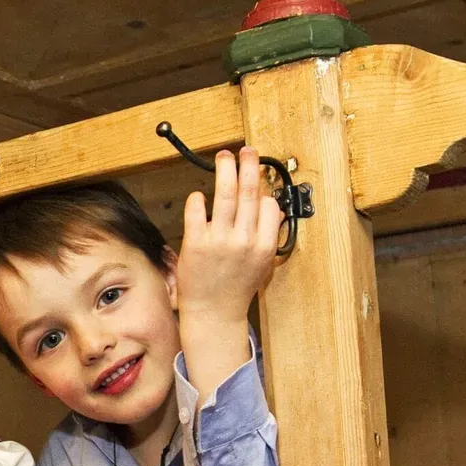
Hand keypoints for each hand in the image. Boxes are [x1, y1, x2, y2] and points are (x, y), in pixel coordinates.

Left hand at [175, 147, 283, 327]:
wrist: (213, 313)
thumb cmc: (236, 289)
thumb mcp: (262, 264)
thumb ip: (267, 236)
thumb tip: (269, 206)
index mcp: (264, 245)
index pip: (269, 205)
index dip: (263, 192)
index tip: (259, 181)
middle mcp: (244, 240)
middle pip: (249, 191)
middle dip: (249, 165)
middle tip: (247, 151)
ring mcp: (219, 240)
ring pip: (225, 193)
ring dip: (226, 169)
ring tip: (224, 157)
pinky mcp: (195, 243)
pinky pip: (197, 210)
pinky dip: (198, 199)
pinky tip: (199, 195)